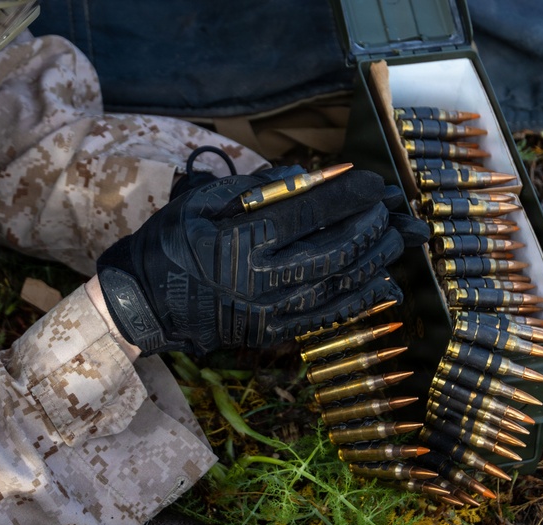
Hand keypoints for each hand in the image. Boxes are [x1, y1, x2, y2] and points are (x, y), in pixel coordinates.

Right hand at [96, 168, 426, 355]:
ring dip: (374, 261)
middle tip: (391, 210)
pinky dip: (359, 300)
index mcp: (239, 243)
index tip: (376, 184)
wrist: (145, 305)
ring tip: (396, 240)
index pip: (308, 214)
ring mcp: (269, 313)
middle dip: (370, 227)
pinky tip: (382, 285)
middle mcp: (259, 282)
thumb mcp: (201, 202)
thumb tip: (305, 175)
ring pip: (337, 285)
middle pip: (334, 251)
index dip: (349, 197)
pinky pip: (326, 317)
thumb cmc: (170, 244)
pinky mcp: (273, 333)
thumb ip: (254, 188)